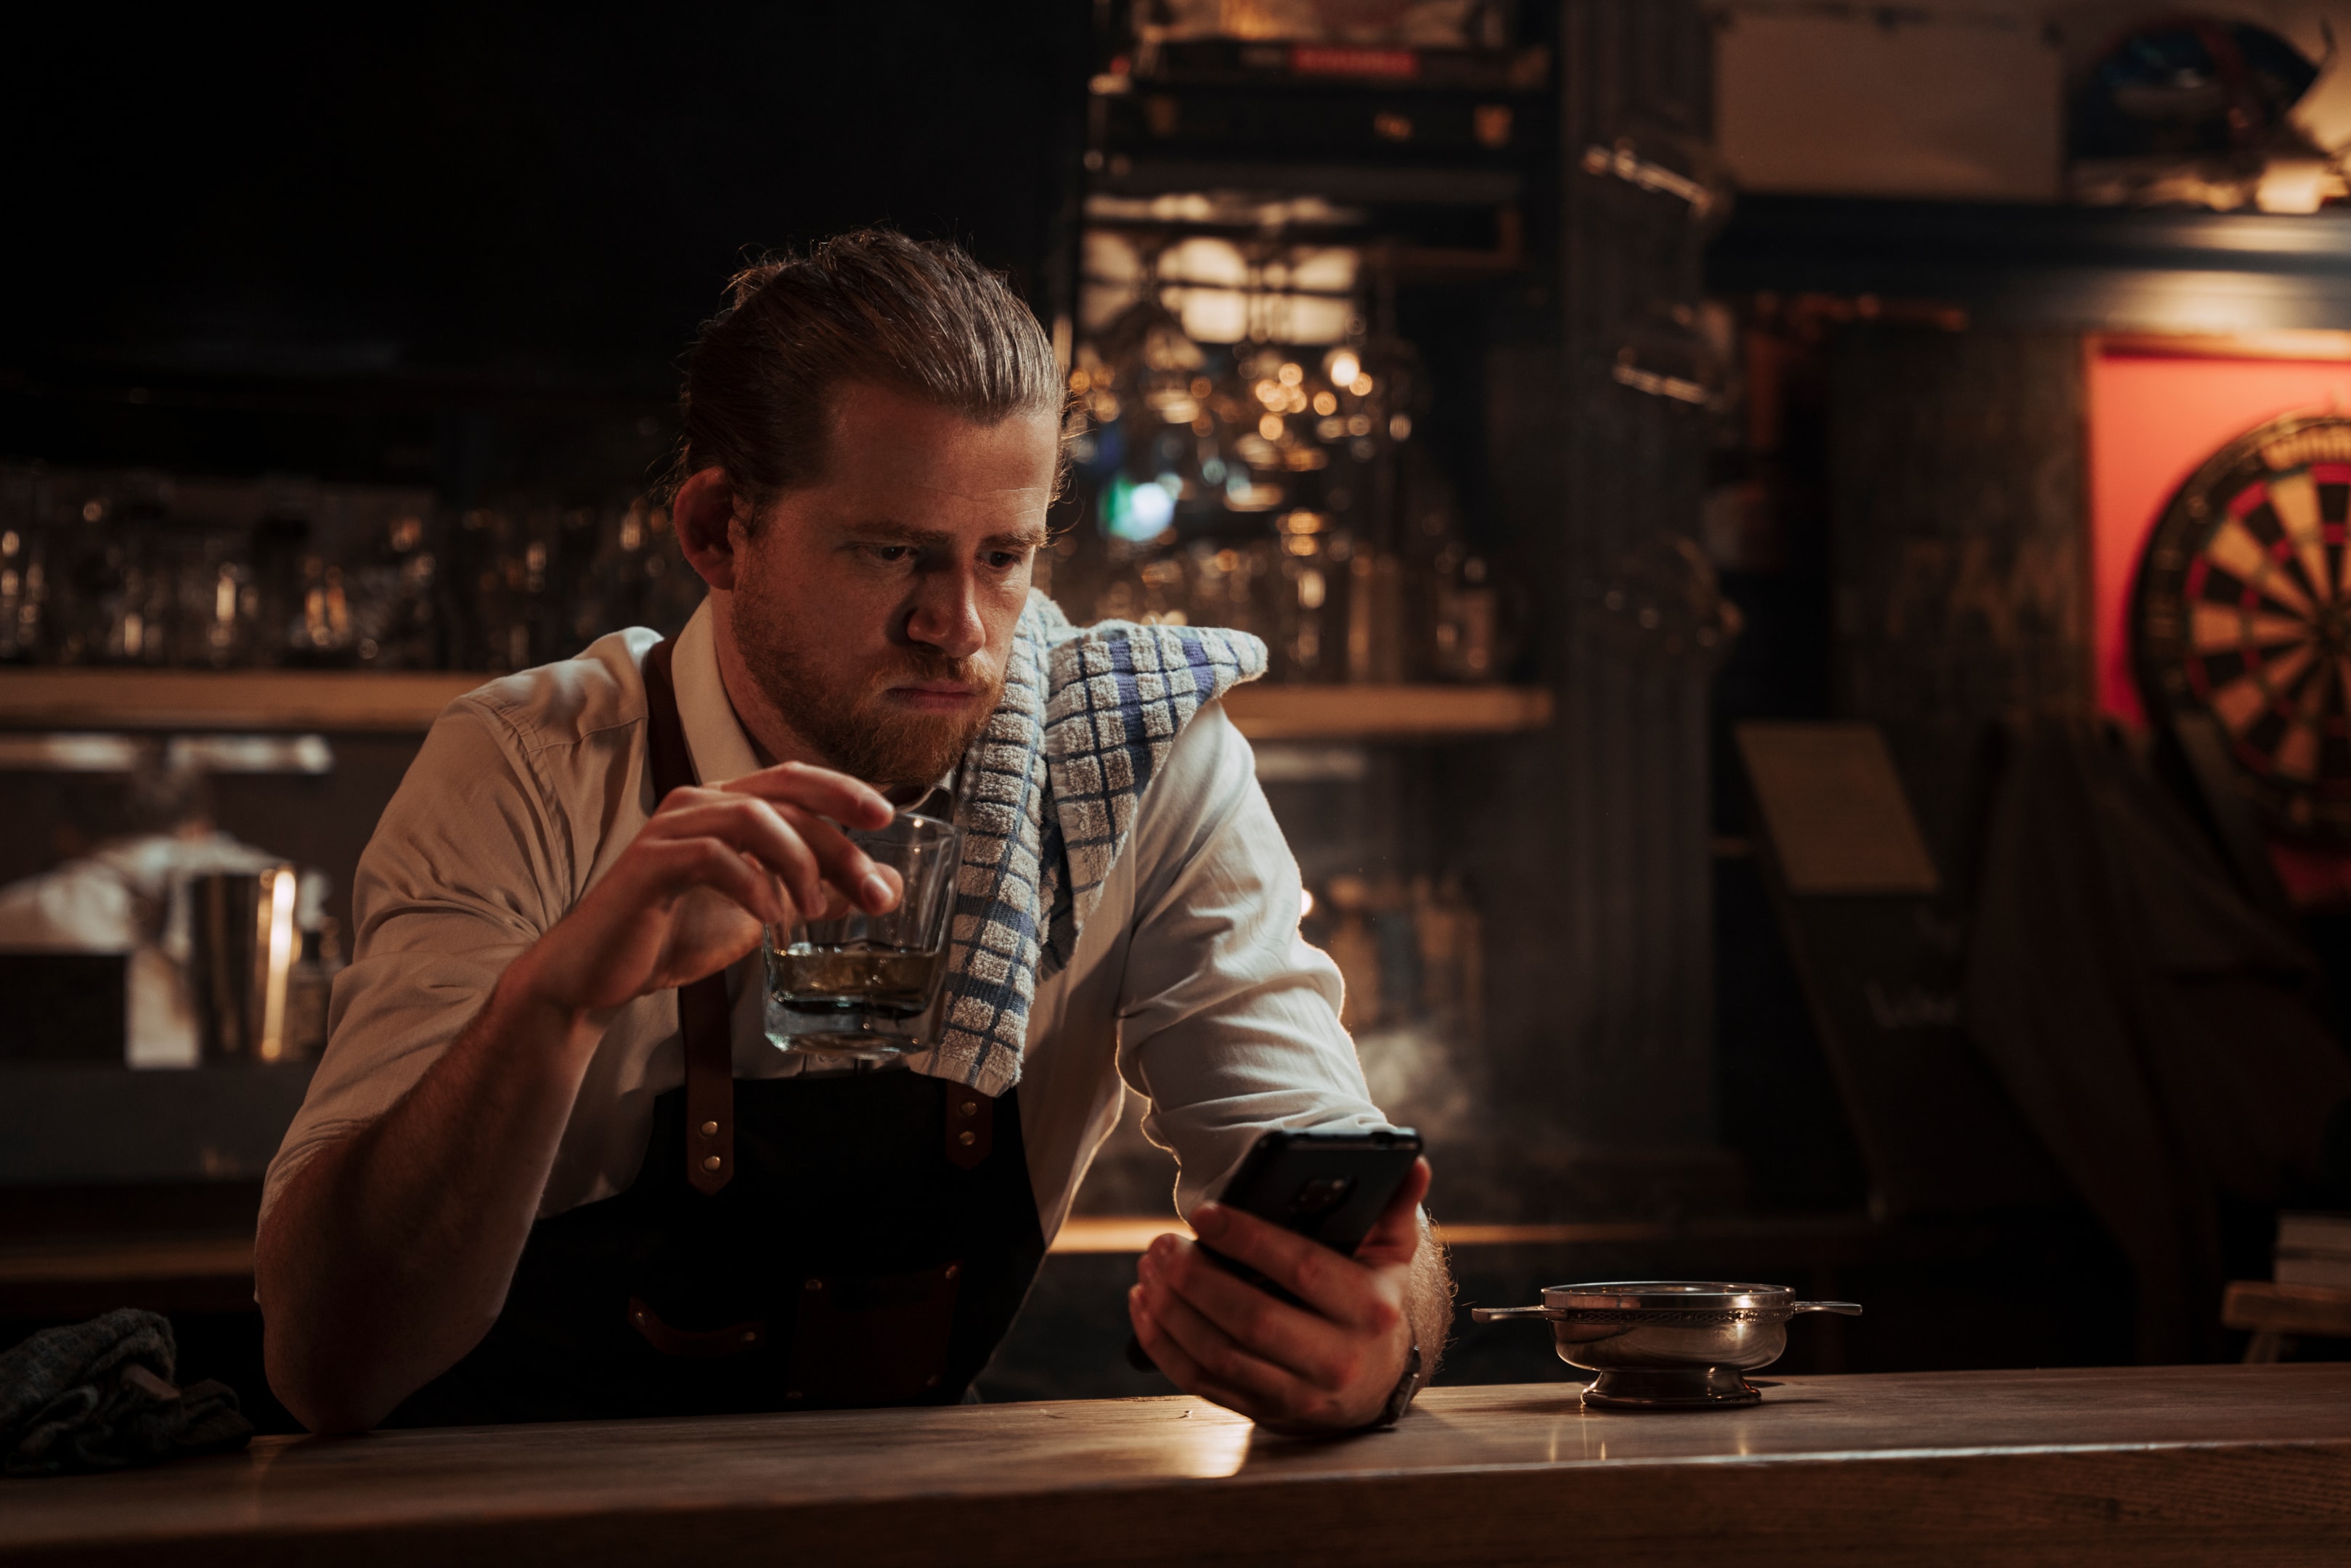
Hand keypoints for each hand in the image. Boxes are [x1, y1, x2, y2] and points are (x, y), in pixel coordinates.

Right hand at [508, 761, 900, 1016]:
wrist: (602, 975)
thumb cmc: (678, 934)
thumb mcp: (765, 912)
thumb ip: (820, 894)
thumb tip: (888, 889)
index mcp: (726, 805)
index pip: (794, 779)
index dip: (843, 789)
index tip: (888, 816)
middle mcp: (700, 803)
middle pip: (785, 797)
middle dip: (838, 842)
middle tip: (873, 890)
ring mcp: (672, 827)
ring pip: (754, 816)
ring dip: (798, 862)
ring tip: (812, 911)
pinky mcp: (650, 861)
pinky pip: (714, 855)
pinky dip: (753, 885)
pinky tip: (770, 918)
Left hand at [1129, 1157, 1431, 1432]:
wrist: (1375, 1383)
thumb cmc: (1373, 1302)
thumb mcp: (1391, 1255)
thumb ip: (1393, 1206)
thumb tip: (1412, 1160)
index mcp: (1371, 1308)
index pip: (1303, 1269)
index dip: (1250, 1240)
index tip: (1206, 1214)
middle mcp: (1339, 1358)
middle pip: (1252, 1319)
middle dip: (1197, 1279)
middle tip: (1161, 1244)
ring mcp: (1300, 1394)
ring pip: (1220, 1355)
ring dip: (1173, 1311)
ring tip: (1150, 1268)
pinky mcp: (1265, 1414)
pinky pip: (1203, 1382)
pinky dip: (1164, 1345)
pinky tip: (1145, 1307)